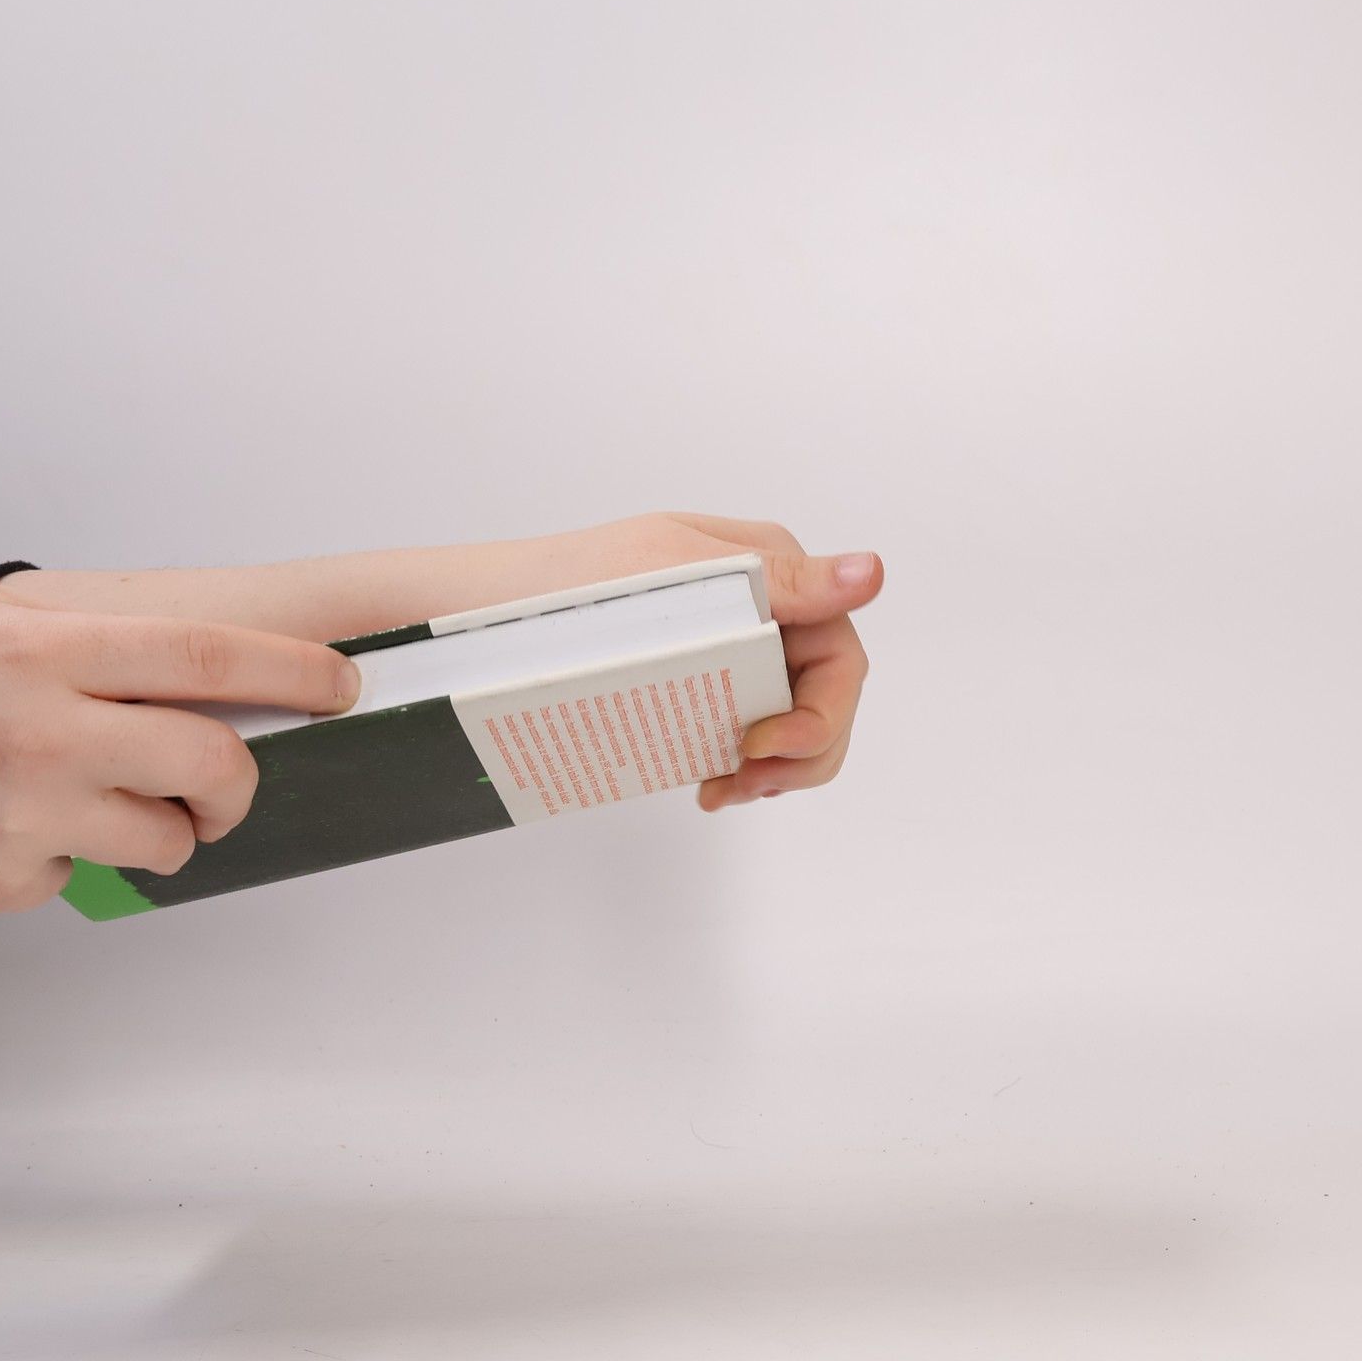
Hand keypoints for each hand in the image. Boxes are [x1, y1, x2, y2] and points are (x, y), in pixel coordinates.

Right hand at [0, 586, 361, 916]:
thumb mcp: (0, 621)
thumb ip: (105, 648)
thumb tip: (221, 671)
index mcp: (46, 650)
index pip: (207, 657)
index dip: (292, 670)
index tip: (340, 683)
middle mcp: (41, 729)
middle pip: (213, 761)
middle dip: (238, 781)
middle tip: (224, 782)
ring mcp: (23, 811)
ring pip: (168, 837)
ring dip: (162, 827)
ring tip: (91, 798)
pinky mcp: (3, 878)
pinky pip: (86, 874)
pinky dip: (67, 856)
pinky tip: (9, 824)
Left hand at [549, 512, 882, 811]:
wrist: (490, 617)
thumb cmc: (574, 583)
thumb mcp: (676, 573)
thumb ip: (779, 581)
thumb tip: (871, 573)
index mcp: (772, 570)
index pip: (841, 654)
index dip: (824, 713)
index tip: (763, 746)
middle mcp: (767, 609)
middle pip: (828, 697)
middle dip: (801, 752)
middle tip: (743, 782)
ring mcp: (738, 651)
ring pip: (798, 724)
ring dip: (777, 769)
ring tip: (725, 789)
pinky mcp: (707, 686)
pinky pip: (755, 735)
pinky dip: (746, 769)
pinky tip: (710, 783)